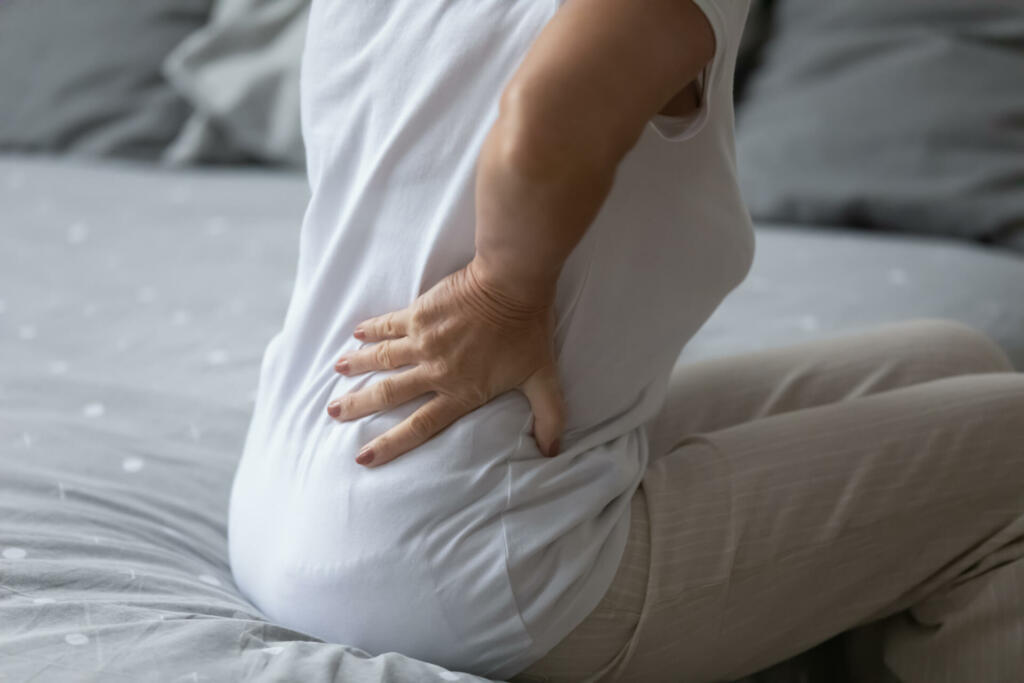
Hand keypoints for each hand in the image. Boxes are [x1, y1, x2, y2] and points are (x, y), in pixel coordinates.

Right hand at [326, 258, 566, 467]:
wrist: (513, 283)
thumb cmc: (529, 330)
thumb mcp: (544, 378)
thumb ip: (549, 416)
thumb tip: (553, 451)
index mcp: (461, 391)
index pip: (420, 426)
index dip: (391, 444)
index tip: (364, 457)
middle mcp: (436, 370)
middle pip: (390, 394)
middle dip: (359, 406)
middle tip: (334, 413)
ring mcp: (424, 341)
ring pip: (382, 359)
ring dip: (357, 367)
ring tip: (336, 373)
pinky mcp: (419, 314)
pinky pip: (388, 325)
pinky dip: (371, 330)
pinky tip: (355, 334)